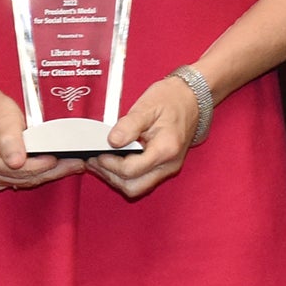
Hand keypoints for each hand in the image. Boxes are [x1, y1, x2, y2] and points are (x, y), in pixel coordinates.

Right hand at [0, 73, 81, 191]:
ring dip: (48, 173)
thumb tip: (16, 162)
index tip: (60, 159)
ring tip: (70, 165)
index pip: (19, 169)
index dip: (42, 165)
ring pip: (25, 181)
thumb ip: (11, 141)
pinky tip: (54, 168)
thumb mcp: (5, 120)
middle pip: (24, 178)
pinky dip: (38, 174)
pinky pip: (21, 180)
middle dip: (52, 171)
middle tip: (75, 164)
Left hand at [89, 73, 203, 201]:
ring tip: (100, 162)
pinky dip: (124, 175)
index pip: (131, 170)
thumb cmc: (171, 100)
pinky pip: (141, 180)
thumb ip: (129, 125)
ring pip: (136, 187)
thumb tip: (112, 141)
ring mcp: (167, 168)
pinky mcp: (163, 168)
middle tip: (95, 161)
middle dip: (110, 176)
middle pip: (133, 186)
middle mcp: (168, 164)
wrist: (191, 99)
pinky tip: (113, 161)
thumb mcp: (147, 107)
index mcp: (165, 149)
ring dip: (116, 178)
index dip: (109, 164)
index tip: (97, 154)